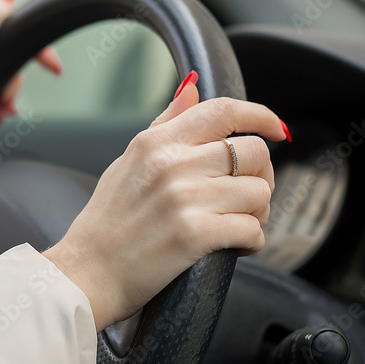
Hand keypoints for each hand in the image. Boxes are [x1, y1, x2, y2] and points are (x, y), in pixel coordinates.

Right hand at [42, 74, 286, 330]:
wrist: (86, 274)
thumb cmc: (106, 223)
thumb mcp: (127, 161)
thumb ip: (164, 124)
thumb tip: (191, 89)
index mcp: (157, 143)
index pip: (223, 111)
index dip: (261, 116)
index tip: (278, 130)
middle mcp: (172, 164)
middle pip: (254, 152)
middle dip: (261, 176)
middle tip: (246, 197)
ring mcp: (184, 198)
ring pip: (258, 192)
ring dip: (257, 213)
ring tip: (236, 225)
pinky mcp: (194, 235)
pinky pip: (252, 229)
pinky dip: (252, 241)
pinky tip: (235, 247)